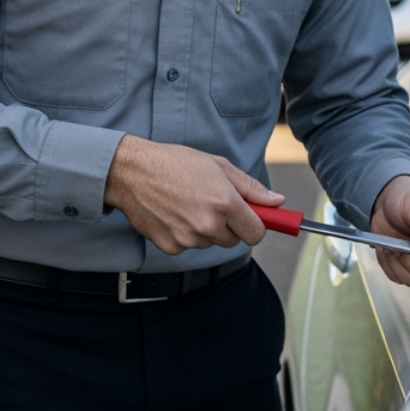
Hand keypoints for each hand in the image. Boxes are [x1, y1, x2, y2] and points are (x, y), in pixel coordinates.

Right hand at [104, 135, 282, 254]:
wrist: (132, 171)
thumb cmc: (175, 163)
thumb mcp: (218, 166)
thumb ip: (251, 188)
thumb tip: (277, 202)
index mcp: (225, 203)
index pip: (256, 233)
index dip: (255, 225)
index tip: (250, 218)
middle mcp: (208, 224)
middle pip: (234, 240)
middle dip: (229, 225)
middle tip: (211, 202)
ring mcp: (188, 238)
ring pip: (210, 242)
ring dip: (205, 229)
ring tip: (188, 203)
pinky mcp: (171, 247)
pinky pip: (188, 246)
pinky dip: (184, 234)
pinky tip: (173, 213)